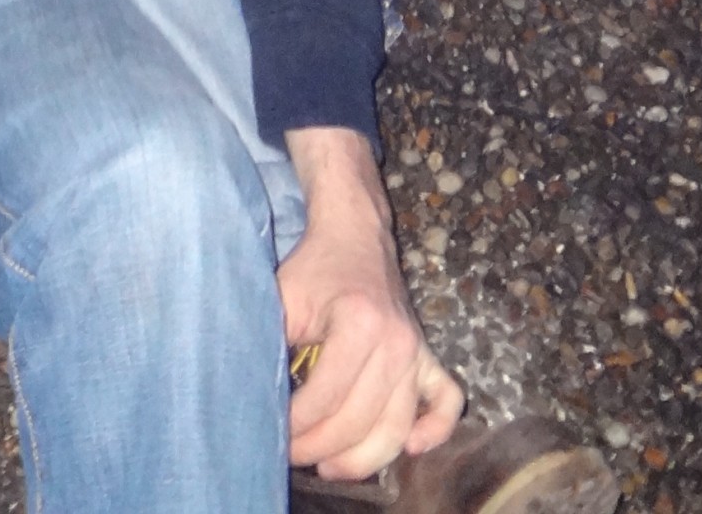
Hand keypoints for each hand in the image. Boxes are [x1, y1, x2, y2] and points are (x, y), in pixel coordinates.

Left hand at [280, 127, 462, 479]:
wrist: (355, 233)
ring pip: (398, 427)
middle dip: (322, 448)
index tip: (273, 433)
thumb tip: (254, 393)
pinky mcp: (429, 357)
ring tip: (329, 467)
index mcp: (359, 323)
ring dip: (364, 459)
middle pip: (361, 420)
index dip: (297, 424)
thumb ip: (271, 342)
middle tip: (293, 455)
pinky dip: (434, 431)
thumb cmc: (313, 267)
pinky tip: (408, 449)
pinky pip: (447, 403)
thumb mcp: (282, 296)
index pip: (327, 395)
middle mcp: (395, 342)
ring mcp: (417, 352)